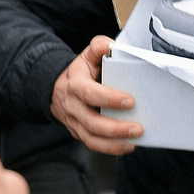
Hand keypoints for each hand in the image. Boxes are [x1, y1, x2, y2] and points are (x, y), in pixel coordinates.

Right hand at [50, 36, 142, 155]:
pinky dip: (110, 148)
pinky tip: (126, 146)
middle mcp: (73, 106)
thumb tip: (109, 45)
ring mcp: (74, 122)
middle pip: (92, 122)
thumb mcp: (86, 56)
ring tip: (133, 142)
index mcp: (75, 85)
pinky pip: (93, 145)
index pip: (91, 94)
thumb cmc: (79, 73)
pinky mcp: (79, 133)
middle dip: (115, 128)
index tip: (130, 101)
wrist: (56, 89)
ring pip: (91, 138)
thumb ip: (98, 47)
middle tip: (137, 128)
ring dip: (114, 143)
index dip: (109, 99)